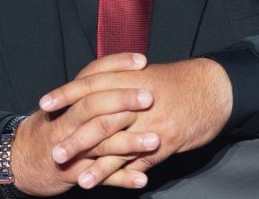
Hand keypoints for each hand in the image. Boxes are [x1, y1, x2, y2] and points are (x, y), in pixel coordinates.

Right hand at [10, 53, 160, 195]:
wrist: (18, 160)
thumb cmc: (49, 127)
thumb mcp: (64, 104)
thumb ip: (90, 91)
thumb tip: (123, 72)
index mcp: (68, 101)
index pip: (92, 75)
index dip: (116, 66)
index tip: (141, 61)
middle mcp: (66, 121)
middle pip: (94, 106)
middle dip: (122, 101)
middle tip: (149, 98)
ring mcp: (69, 148)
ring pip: (100, 144)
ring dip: (129, 143)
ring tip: (155, 141)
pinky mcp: (72, 173)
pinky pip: (99, 177)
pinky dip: (121, 178)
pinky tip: (142, 178)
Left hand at [39, 57, 232, 187]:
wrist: (213, 88)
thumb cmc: (177, 82)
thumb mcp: (145, 73)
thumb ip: (119, 78)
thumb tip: (90, 87)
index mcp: (130, 77)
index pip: (91, 83)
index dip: (67, 94)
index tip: (45, 104)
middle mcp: (138, 100)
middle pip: (101, 120)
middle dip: (77, 139)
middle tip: (55, 153)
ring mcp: (152, 122)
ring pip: (120, 147)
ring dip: (98, 166)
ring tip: (80, 180)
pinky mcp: (167, 141)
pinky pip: (142, 161)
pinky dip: (126, 175)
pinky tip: (112, 186)